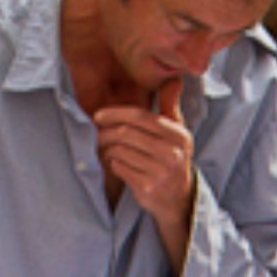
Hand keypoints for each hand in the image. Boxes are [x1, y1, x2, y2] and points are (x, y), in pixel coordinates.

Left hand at [93, 78, 194, 227]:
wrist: (179, 198)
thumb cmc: (172, 158)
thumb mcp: (177, 132)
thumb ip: (171, 105)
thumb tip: (174, 78)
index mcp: (179, 135)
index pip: (141, 117)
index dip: (116, 114)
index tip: (98, 116)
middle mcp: (173, 153)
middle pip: (128, 134)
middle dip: (107, 132)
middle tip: (97, 134)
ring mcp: (161, 172)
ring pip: (121, 151)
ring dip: (108, 149)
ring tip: (107, 149)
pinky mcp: (148, 187)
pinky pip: (120, 168)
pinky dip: (114, 164)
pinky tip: (117, 163)